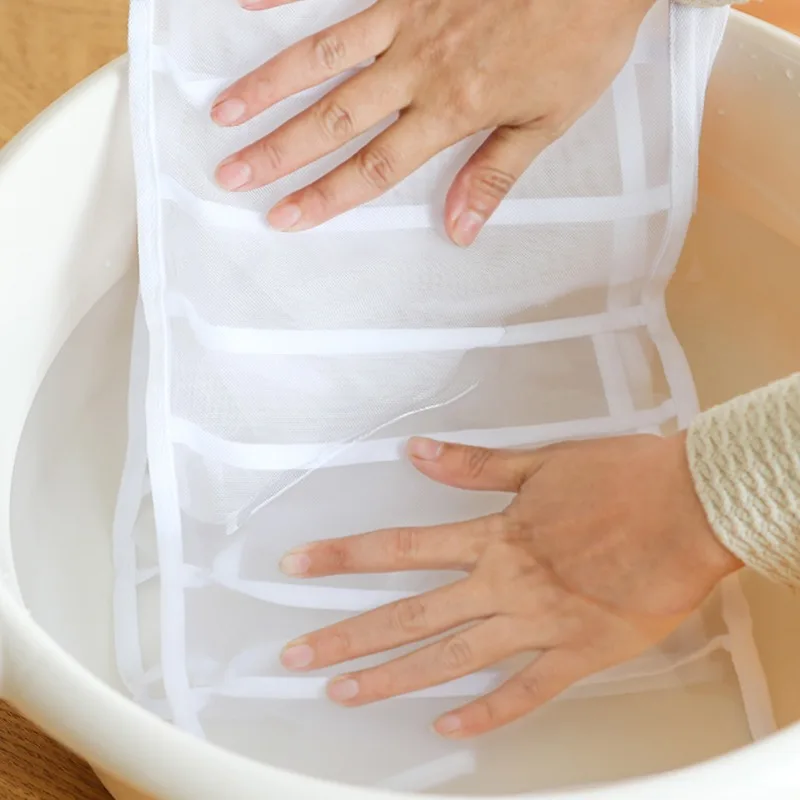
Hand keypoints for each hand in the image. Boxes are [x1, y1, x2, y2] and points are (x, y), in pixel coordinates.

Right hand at [213, 0, 654, 243]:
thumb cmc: (582, 35)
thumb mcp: (549, 119)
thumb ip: (494, 174)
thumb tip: (459, 230)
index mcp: (451, 109)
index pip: (375, 165)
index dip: (326, 195)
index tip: (284, 217)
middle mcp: (417, 67)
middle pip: (334, 118)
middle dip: (278, 151)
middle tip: (230, 173)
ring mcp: (407, 14)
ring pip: (323, 56)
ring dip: (270, 85)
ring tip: (225, 111)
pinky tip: (249, 6)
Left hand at [278, 434, 740, 737]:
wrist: (689, 507)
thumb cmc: (621, 477)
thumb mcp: (541, 461)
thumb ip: (475, 465)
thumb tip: (418, 451)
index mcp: (493, 535)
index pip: (399, 546)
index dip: (343, 556)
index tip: (297, 565)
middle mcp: (503, 584)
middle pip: (410, 615)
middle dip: (348, 635)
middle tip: (296, 654)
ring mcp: (537, 624)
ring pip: (451, 658)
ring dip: (394, 678)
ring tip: (344, 693)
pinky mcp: (578, 653)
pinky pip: (525, 693)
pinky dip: (487, 713)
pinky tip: (450, 728)